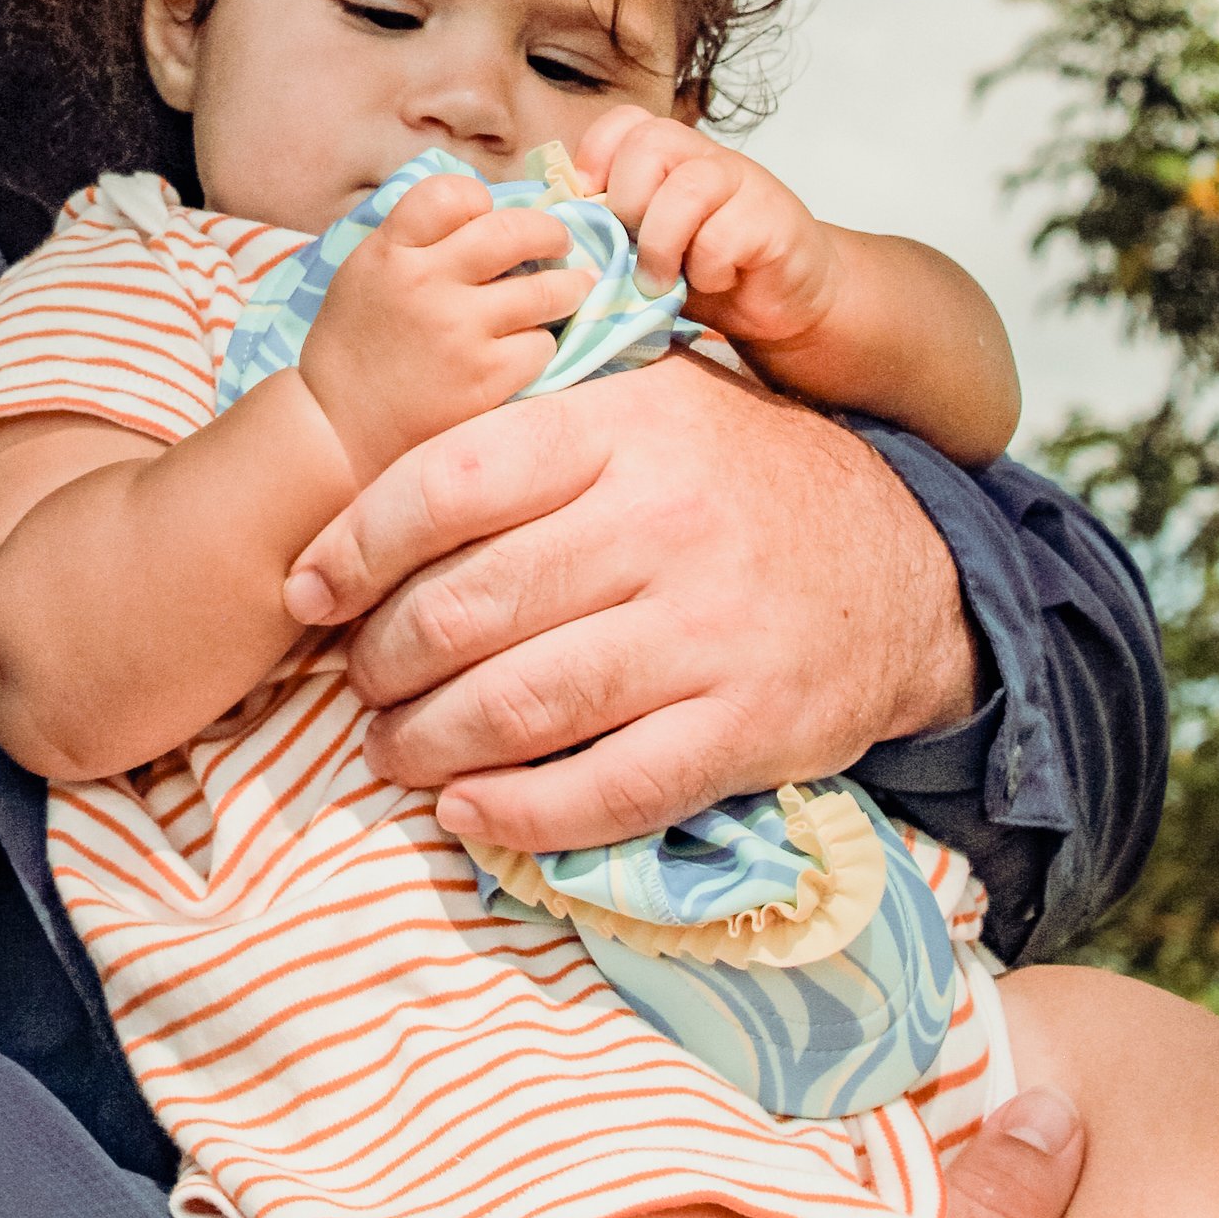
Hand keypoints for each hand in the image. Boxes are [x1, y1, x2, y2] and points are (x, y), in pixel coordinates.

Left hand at [282, 352, 978, 852]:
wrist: (908, 563)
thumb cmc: (741, 478)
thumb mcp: (651, 405)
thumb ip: (536, 426)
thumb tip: (380, 480)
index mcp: (622, 431)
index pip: (449, 483)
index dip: (356, 544)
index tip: (309, 587)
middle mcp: (661, 524)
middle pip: (470, 605)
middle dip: (383, 658)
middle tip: (356, 682)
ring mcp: (707, 631)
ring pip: (524, 702)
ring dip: (430, 741)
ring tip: (393, 749)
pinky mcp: (748, 726)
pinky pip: (610, 788)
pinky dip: (520, 812)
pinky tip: (467, 811)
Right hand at [296, 172, 593, 486]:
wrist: (338, 430)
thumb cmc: (355, 347)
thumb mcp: (365, 273)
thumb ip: (415, 241)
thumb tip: (483, 215)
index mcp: (392, 252)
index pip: (450, 193)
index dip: (478, 199)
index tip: (488, 215)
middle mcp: (428, 284)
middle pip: (513, 231)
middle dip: (550, 231)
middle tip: (560, 240)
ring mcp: (460, 333)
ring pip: (546, 290)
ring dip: (569, 285)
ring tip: (574, 287)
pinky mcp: (486, 379)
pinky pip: (541, 345)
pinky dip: (539, 343)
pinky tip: (529, 346)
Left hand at [576, 102, 838, 356]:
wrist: (788, 299)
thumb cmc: (709, 270)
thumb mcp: (651, 245)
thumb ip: (614, 227)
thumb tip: (557, 225)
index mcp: (671, 156)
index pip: (624, 122)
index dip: (596, 156)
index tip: (590, 203)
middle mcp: (706, 158)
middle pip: (650, 142)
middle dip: (627, 201)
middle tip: (632, 249)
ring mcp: (743, 183)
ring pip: (686, 188)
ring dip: (662, 244)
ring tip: (661, 280)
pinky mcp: (772, 220)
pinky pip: (722, 237)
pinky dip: (707, 270)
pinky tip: (715, 281)